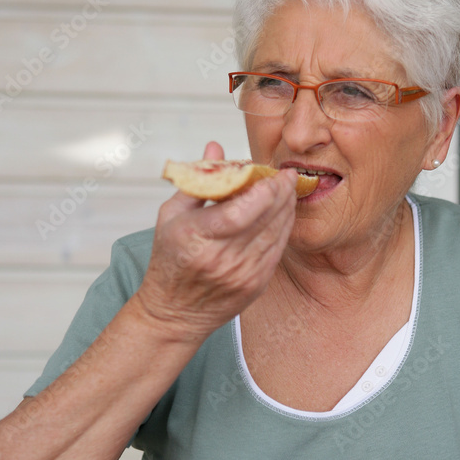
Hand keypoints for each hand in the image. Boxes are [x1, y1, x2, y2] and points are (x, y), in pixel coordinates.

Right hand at [132, 141, 297, 342]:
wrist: (174, 312)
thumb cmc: (170, 259)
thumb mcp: (171, 215)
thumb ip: (198, 180)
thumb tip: (216, 146)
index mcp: (196, 237)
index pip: (240, 212)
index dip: (264, 191)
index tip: (274, 174)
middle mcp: (221, 258)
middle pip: (264, 220)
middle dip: (282, 194)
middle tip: (289, 176)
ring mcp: (242, 275)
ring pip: (276, 234)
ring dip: (287, 209)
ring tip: (289, 190)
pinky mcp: (256, 286)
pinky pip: (277, 251)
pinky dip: (283, 229)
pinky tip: (284, 214)